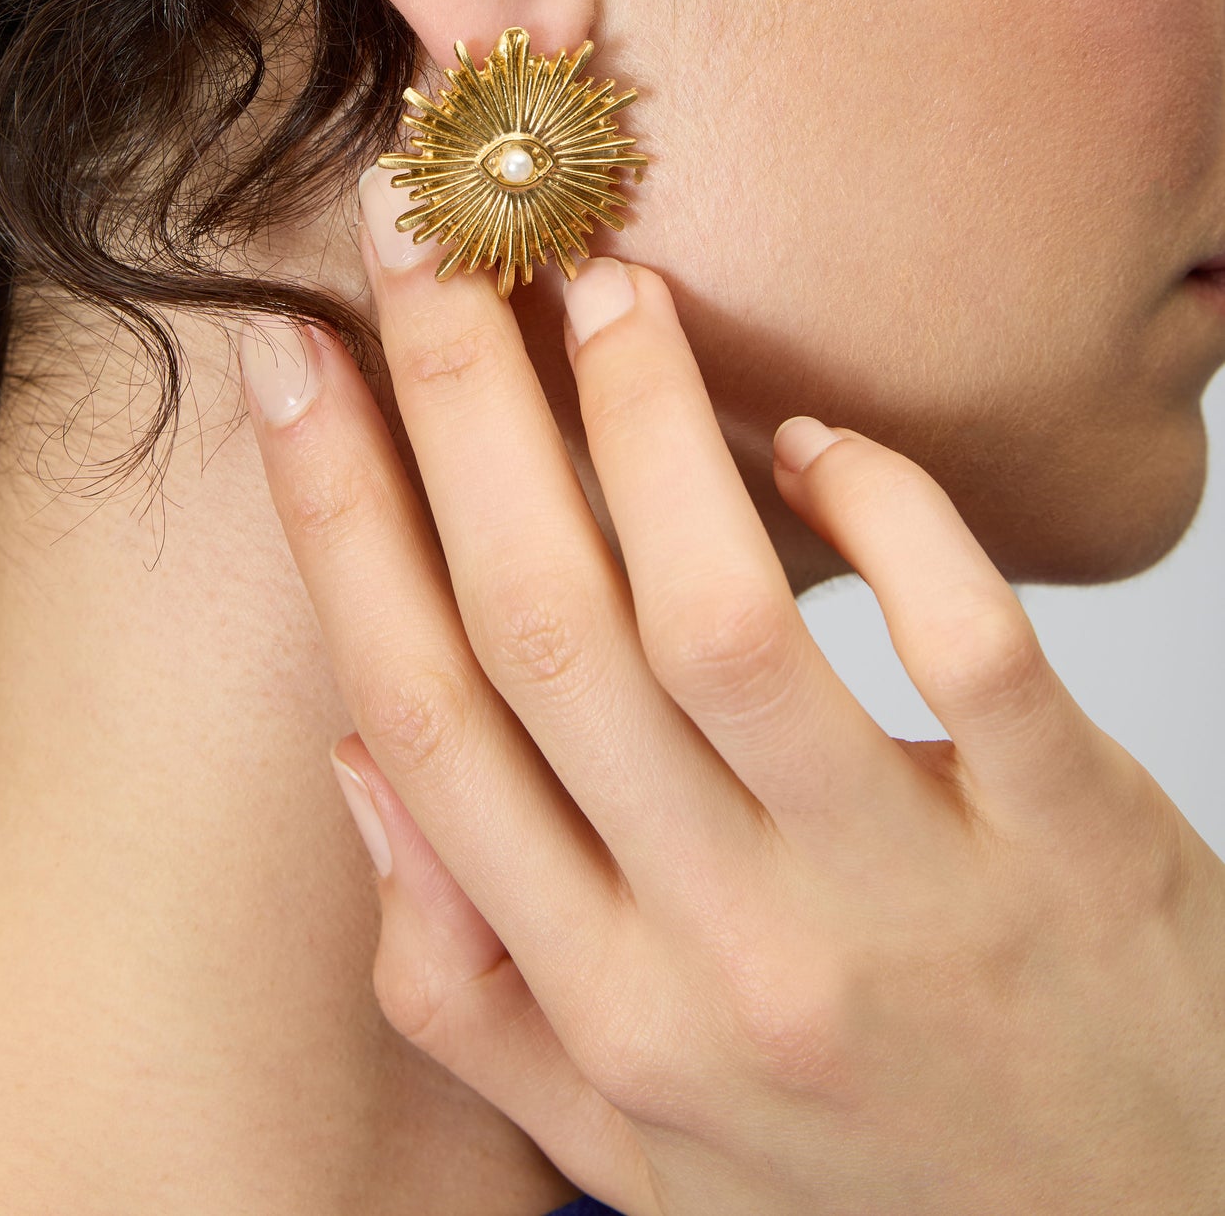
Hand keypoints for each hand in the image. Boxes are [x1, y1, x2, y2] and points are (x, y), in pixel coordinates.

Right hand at [242, 169, 1224, 1215]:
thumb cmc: (882, 1173)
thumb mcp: (637, 1148)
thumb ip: (473, 988)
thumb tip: (363, 765)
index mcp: (604, 1007)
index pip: (423, 718)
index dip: (335, 520)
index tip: (289, 361)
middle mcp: (726, 955)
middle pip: (542, 630)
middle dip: (460, 404)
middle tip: (428, 237)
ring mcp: (902, 901)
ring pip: (722, 615)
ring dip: (649, 424)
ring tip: (609, 287)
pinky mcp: (1071, 849)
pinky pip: (961, 642)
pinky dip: (884, 512)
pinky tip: (824, 442)